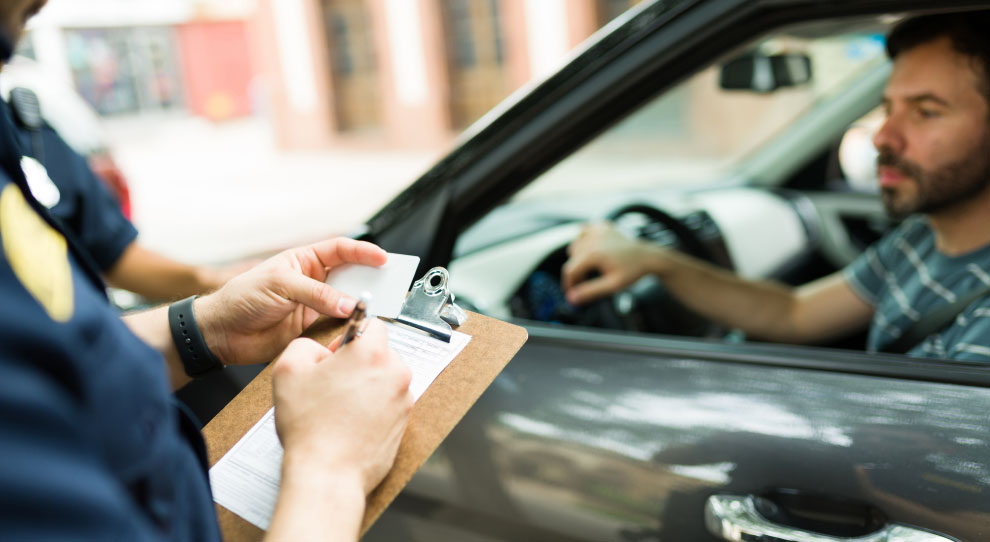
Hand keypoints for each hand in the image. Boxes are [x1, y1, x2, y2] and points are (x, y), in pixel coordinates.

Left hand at [196, 238, 386, 365]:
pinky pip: (338, 326)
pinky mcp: (312, 329)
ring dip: (361, 305)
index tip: (383, 259)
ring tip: (378, 307)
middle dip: (370, 279)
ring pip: (347, 302)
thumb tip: (348, 304)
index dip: (363, 252)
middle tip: (390, 284)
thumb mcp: (280, 286)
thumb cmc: (242, 298)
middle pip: (350, 276)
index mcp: (305, 261)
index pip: (341, 250)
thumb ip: (316, 294)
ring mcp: (314, 305)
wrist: (223, 333)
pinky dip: (349, 327)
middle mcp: (313, 281)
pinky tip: (357, 327)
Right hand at [272, 320, 412, 492]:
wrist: (327, 473)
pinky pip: (390, 404)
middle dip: (360, 362)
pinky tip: (351, 422)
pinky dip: (375, 408)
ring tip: (340, 407)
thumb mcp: (287, 370)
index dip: (350, 335)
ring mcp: (403, 400)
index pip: (373, 323)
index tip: (337, 353)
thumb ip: (304, 345)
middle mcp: (395, 373)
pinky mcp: (404, 423)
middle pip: (381, 353)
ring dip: (368, 385)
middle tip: (334, 383)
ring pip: (386, 379)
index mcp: (371, 353)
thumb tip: (319, 350)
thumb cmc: (310, 427)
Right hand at [561, 222, 664, 304]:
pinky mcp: (603, 227)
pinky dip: (584, 239)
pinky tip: (591, 248)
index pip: (570, 271)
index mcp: (593, 254)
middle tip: (586, 283)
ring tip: (591, 267)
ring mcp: (597, 231)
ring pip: (575, 245)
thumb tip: (572, 298)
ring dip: (578, 257)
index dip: (569, 284)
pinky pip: (584, 231)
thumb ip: (590, 292)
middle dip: (576, 273)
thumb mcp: (612, 285)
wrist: (648, 257)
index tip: (572, 293)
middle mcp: (592, 240)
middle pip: (571, 259)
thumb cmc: (633, 270)